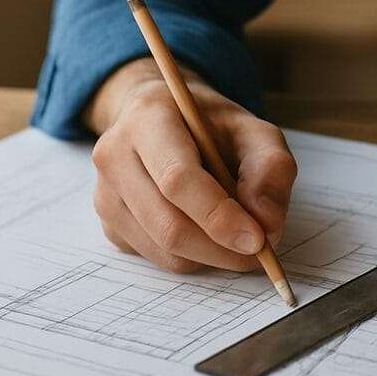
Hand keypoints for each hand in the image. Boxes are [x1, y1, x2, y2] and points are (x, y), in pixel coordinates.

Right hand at [86, 59, 297, 273]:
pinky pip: (155, 257)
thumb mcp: (253, 129)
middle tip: (262, 251)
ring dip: (212, 255)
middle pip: (168, 223)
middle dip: (222, 247)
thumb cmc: (211, 124)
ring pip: (162, 249)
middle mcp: (115, 156)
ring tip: (241, 235)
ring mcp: (105, 194)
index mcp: (148, 119)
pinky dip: (193, 255)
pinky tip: (209, 230)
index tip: (258, 239)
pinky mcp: (109, 224)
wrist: (166, 118)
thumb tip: (268, 224)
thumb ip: (271, 168)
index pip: (177, 179)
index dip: (219, 215)